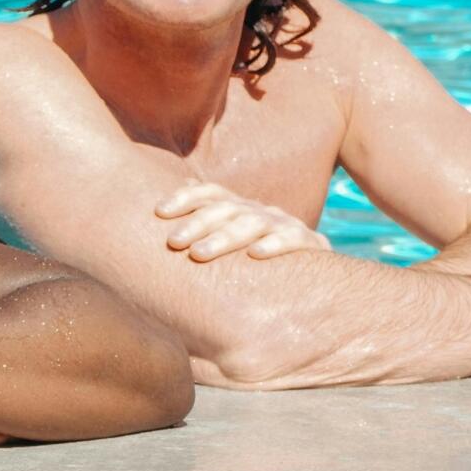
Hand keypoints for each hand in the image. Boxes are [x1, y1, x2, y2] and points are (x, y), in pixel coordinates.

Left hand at [156, 182, 327, 261]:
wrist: (311, 277)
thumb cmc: (253, 261)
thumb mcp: (228, 241)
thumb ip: (202, 226)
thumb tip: (164, 206)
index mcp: (238, 209)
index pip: (210, 193)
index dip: (185, 198)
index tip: (158, 211)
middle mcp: (259, 212)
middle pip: (226, 209)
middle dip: (196, 223)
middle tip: (172, 242)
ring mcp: (285, 225)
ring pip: (252, 224)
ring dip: (223, 238)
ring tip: (198, 253)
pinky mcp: (310, 243)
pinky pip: (292, 239)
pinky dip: (275, 245)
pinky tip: (255, 254)